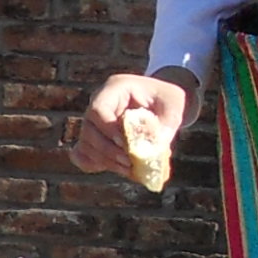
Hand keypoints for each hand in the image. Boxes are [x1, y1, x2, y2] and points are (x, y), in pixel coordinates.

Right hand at [76, 69, 198, 182]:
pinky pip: (83, 154)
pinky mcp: (95, 138)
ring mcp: (93, 121)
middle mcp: (98, 102)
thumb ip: (167, 122)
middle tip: (129, 163)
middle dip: (108, 151)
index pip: (98, 109)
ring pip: (86, 144)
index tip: (125, 144)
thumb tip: (156, 147)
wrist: (161, 101)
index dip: (108, 129)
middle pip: (89, 130)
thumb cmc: (167, 98)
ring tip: (129, 169)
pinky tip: (116, 169)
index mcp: (115, 88)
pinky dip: (96, 164)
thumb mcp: (174, 103)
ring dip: (105, 161)